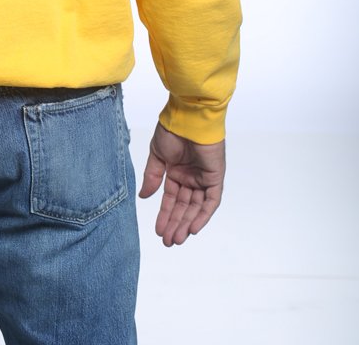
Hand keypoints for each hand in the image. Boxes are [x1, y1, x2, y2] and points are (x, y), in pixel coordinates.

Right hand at [138, 121, 224, 246]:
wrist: (188, 118)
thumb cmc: (172, 131)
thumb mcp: (157, 156)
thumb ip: (152, 177)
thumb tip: (144, 197)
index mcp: (177, 172)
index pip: (171, 199)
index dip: (165, 215)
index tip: (158, 230)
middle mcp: (191, 177)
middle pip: (184, 207)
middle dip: (176, 224)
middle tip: (168, 241)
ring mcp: (203, 178)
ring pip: (196, 207)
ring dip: (187, 223)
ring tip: (177, 238)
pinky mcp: (215, 178)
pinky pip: (211, 201)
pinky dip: (203, 215)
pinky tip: (193, 228)